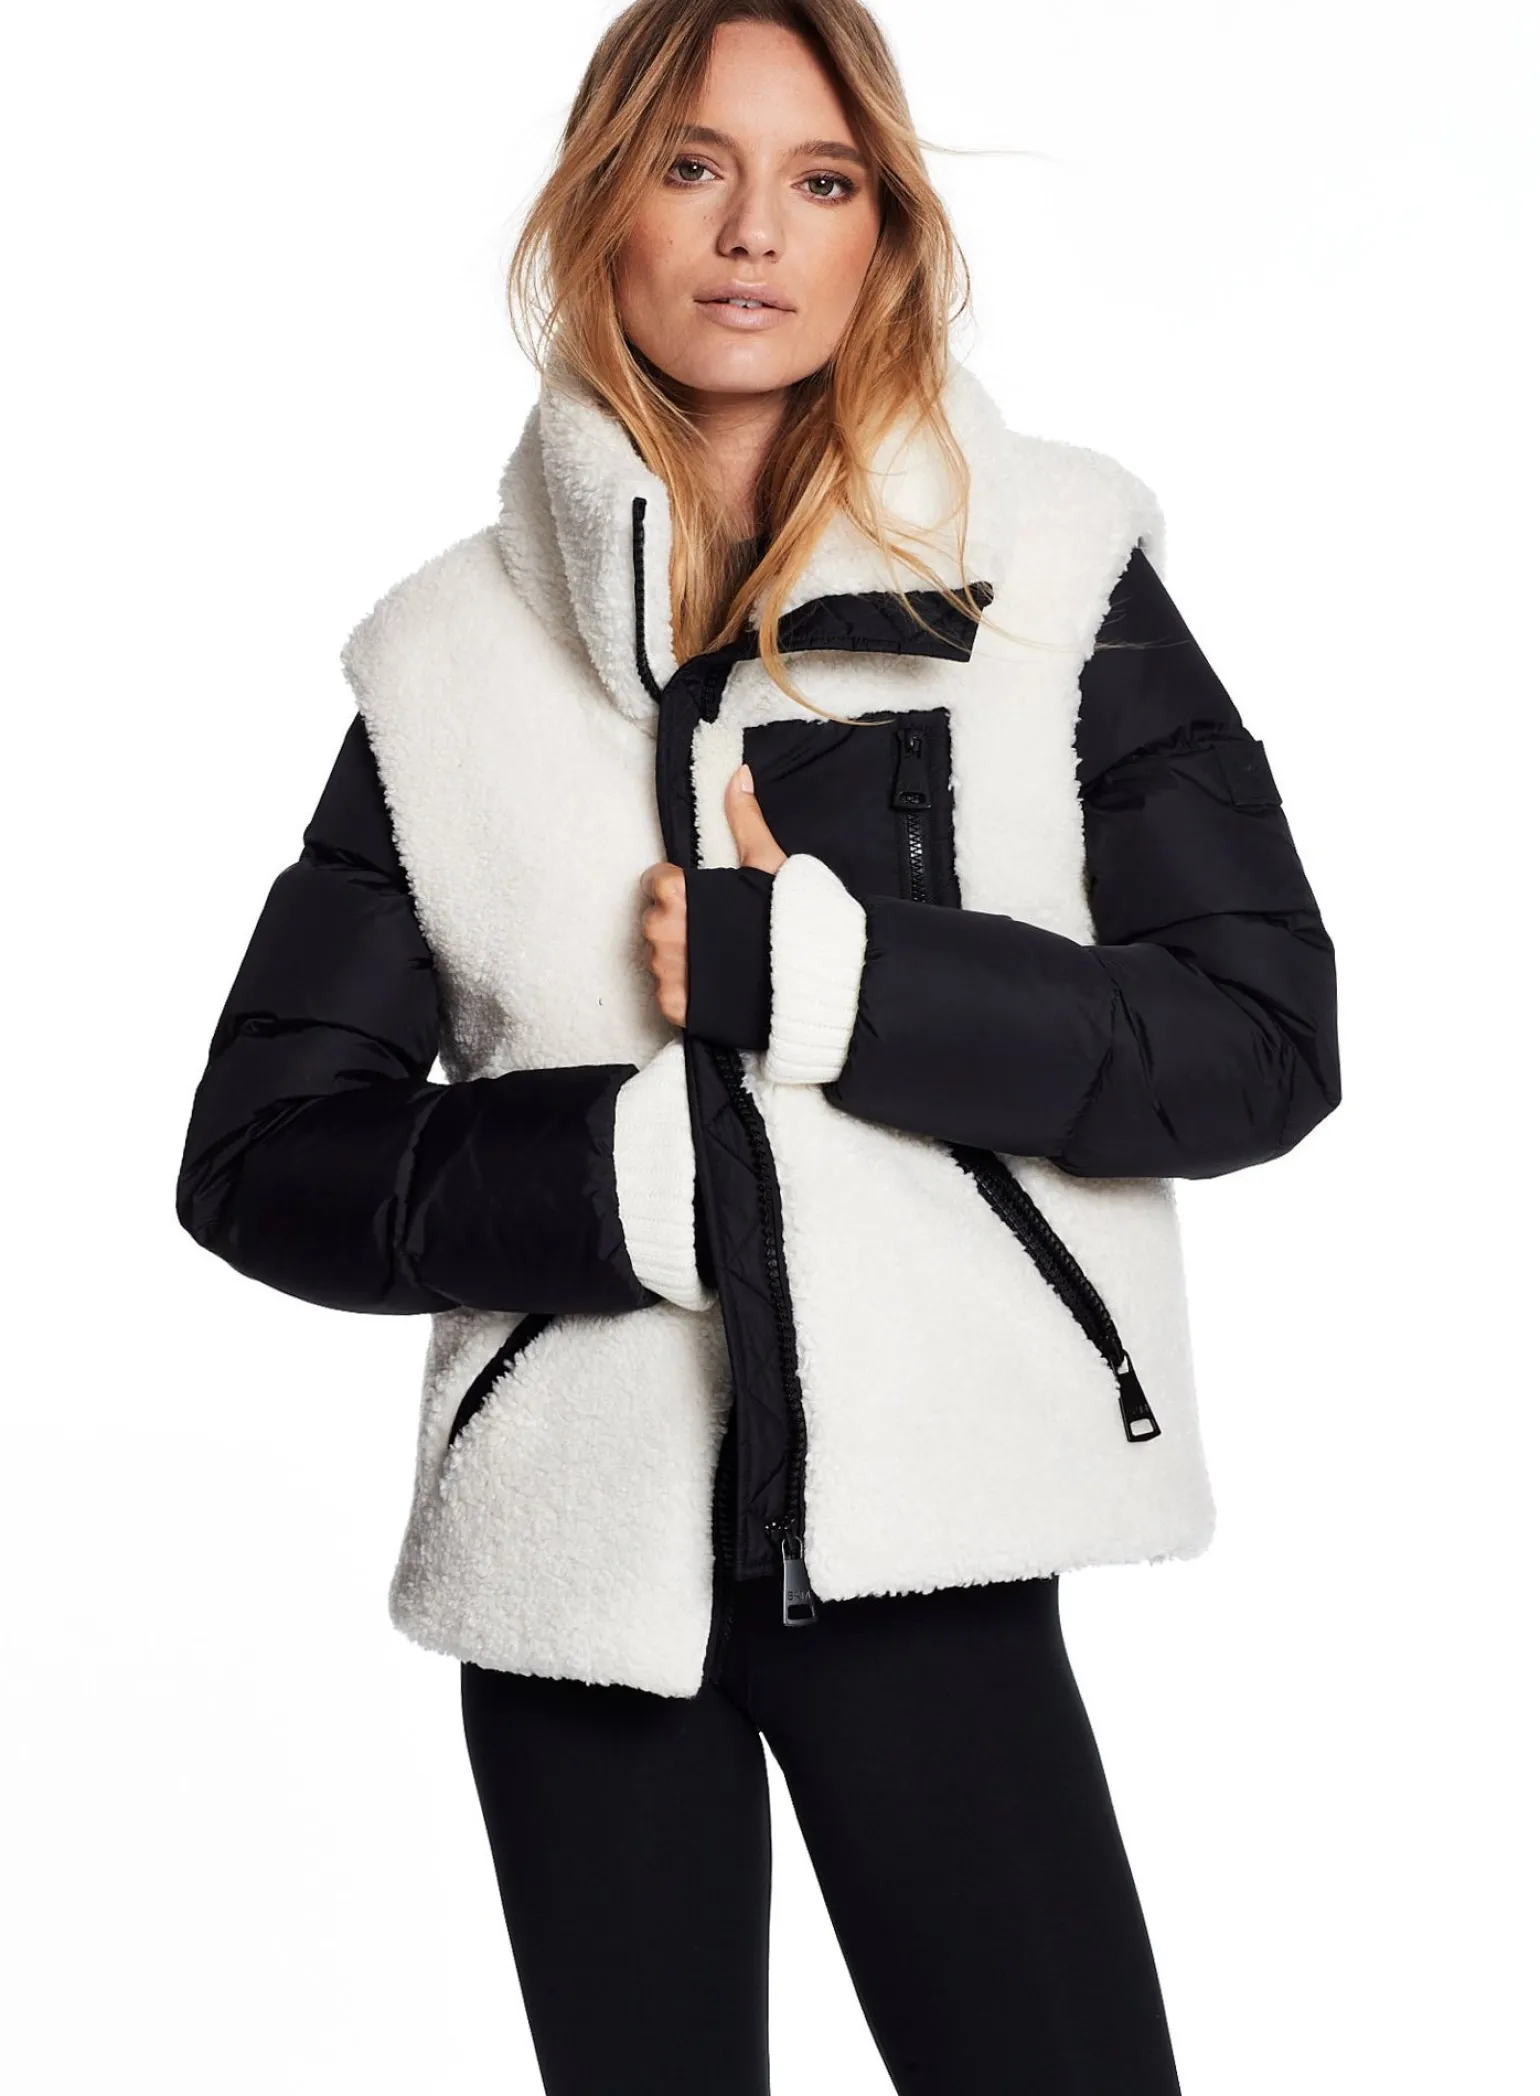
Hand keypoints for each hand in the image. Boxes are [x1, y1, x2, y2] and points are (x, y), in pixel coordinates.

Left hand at [639, 764, 786, 1024]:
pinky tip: (717, 985)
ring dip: (681, 956)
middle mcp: (662, 932)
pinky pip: (667, 992)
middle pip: (654, 920)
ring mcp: (666, 972)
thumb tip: (738, 775)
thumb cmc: (791, 921)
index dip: (679, 888)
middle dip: (678, 922)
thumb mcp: (768, 863)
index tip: (704, 900)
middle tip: (716, 931)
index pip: (654, 882)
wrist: (810, 985)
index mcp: (677, 893)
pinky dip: (687, 990)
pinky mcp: (675, 1006)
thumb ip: (744, 819)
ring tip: (721, 959)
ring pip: (659, 957)